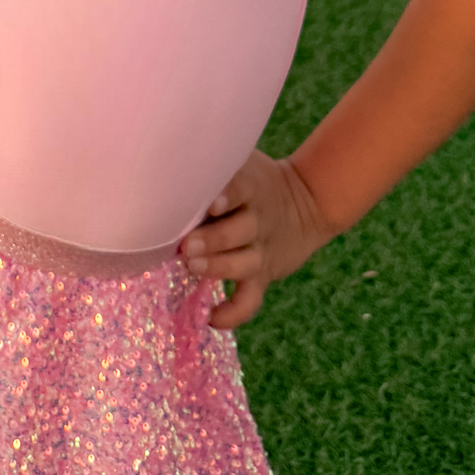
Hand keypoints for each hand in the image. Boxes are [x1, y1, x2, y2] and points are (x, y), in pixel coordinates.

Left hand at [180, 151, 334, 329]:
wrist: (308, 202)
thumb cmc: (255, 179)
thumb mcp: (244, 161)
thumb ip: (216, 163)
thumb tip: (166, 156)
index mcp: (252, 188)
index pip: (242, 189)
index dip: (227, 196)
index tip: (212, 204)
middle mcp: (258, 219)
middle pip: (240, 230)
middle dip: (213, 239)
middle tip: (186, 245)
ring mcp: (261, 250)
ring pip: (244, 264)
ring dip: (218, 268)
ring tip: (193, 267)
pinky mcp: (263, 275)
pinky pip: (251, 299)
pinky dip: (234, 313)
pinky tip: (212, 318)